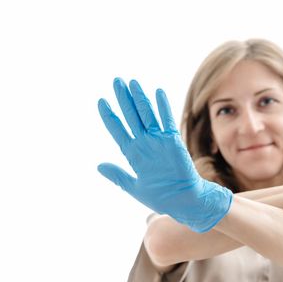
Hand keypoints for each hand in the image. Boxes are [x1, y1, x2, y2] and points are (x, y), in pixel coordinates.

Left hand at [97, 78, 232, 232]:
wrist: (183, 201)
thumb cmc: (161, 197)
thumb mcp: (134, 187)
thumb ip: (118, 175)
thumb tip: (99, 166)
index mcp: (133, 154)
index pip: (118, 130)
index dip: (109, 116)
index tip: (101, 101)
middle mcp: (145, 144)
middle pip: (131, 116)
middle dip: (123, 99)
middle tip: (116, 81)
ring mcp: (158, 141)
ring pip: (147, 115)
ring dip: (139, 98)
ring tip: (132, 82)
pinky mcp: (173, 142)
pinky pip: (166, 121)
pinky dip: (162, 107)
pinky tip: (157, 92)